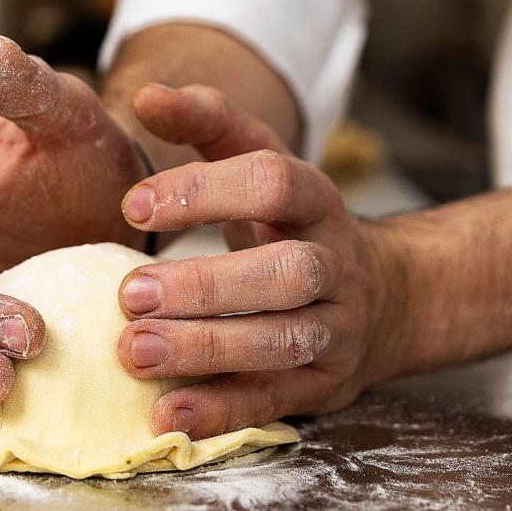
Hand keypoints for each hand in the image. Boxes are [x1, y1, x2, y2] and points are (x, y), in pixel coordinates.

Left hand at [115, 85, 410, 438]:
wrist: (381, 298)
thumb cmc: (293, 226)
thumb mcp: (262, 165)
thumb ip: (209, 125)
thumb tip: (147, 96)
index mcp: (317, 200)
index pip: (273, 182)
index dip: (206, 191)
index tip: (133, 204)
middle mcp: (335, 262)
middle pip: (285, 271)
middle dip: (207, 285)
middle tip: (130, 293)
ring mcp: (338, 326)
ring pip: (283, 339)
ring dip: (209, 349)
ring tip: (136, 352)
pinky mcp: (326, 381)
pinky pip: (277, 398)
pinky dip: (223, 409)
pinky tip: (169, 415)